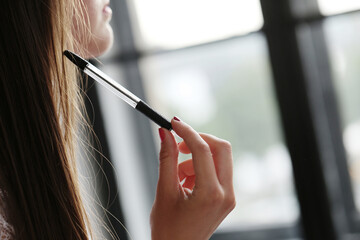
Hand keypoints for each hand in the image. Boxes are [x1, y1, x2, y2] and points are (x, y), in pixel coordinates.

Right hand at [150, 117, 235, 239]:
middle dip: (199, 140)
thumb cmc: (168, 228)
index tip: (173, 123)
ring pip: (220, 159)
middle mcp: (226, 194)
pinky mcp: (227, 198)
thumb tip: (165, 133)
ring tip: (177, 175)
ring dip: (197, 158)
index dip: (187, 132)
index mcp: (210, 194)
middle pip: (221, 148)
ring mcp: (229, 196)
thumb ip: (167, 158)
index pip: (203, 150)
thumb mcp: (164, 191)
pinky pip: (217, 171)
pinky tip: (185, 182)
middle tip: (179, 144)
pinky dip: (201, 168)